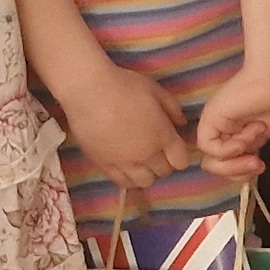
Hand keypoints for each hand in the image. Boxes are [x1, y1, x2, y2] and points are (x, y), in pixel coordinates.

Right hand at [54, 56, 192, 199]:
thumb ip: (172, 108)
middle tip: (155, 150)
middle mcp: (148, 154)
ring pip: (145, 182)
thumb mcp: (154, 90)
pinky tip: (125, 167)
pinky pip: (122, 182)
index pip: (181, 161)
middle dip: (163, 163)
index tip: (173, 148)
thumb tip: (181, 123)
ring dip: (147, 173)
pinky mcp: (105, 165)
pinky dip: (128, 178)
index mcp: (163, 136)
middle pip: (164, 171)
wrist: (88, 92)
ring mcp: (126, 162)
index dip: (179, 156)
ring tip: (140, 161)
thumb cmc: (124, 86)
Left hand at [197, 61, 269, 197]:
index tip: (262, 165)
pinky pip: (210, 148)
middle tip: (258, 164)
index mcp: (248, 136)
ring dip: (235, 164)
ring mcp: (219, 126)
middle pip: (221, 169)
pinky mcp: (210, 119)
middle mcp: (231, 132)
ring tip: (253, 153)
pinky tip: (245, 135)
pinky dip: (229, 149)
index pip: (234, 166)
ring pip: (211, 163)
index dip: (245, 173)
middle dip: (240, 174)